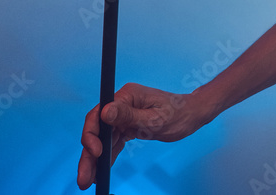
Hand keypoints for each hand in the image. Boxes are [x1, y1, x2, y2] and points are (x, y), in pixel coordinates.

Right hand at [76, 83, 205, 188]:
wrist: (192, 115)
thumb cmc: (178, 113)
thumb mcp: (154, 118)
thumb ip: (128, 116)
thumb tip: (105, 112)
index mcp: (126, 96)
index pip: (99, 115)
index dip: (91, 134)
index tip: (94, 152)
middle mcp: (122, 104)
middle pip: (97, 129)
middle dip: (88, 154)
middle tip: (83, 178)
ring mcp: (124, 115)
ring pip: (102, 139)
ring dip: (94, 160)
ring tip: (87, 180)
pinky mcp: (128, 125)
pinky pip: (113, 142)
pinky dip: (107, 157)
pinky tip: (100, 172)